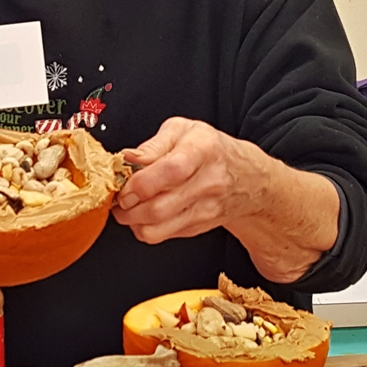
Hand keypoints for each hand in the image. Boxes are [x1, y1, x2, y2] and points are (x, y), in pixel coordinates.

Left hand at [113, 117, 261, 244]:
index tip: (124, 185)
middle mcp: (208, 182)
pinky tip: (142, 213)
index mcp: (203, 149)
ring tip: (126, 207)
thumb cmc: (210, 149)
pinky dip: (144, 228)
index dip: (141, 182)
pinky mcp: (198, 228)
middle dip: (128, 207)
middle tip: (119, 197)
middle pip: (161, 207)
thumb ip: (153, 144)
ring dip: (132, 221)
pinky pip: (162, 236)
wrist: (247, 179)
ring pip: (158, 228)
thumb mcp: (183, 130)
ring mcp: (205, 210)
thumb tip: (127, 158)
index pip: (172, 170)